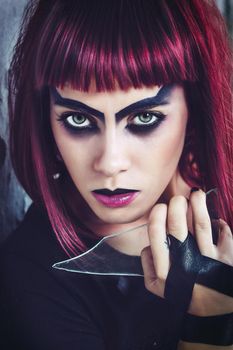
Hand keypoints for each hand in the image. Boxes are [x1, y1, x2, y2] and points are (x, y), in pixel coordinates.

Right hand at [141, 189, 232, 315]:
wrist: (212, 313)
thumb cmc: (183, 294)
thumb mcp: (157, 286)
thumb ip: (147, 264)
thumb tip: (149, 244)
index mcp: (164, 269)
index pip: (156, 233)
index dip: (157, 215)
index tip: (161, 207)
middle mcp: (185, 263)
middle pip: (177, 225)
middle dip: (176, 206)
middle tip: (178, 199)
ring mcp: (207, 261)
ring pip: (201, 225)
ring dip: (198, 205)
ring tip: (196, 194)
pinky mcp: (227, 261)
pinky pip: (225, 235)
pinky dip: (221, 224)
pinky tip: (217, 219)